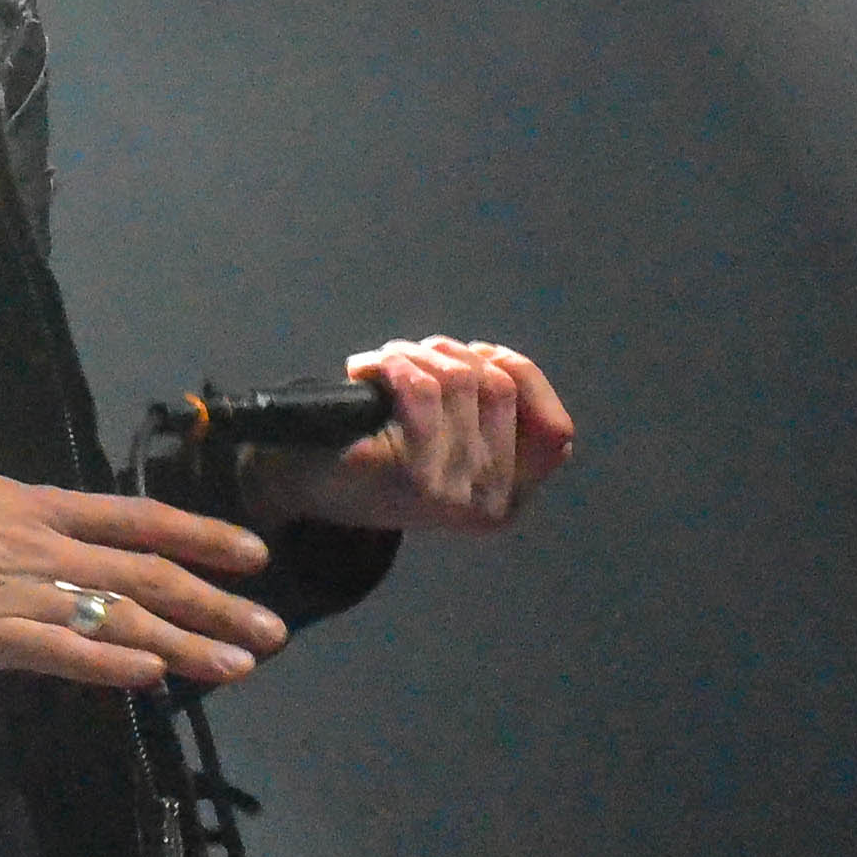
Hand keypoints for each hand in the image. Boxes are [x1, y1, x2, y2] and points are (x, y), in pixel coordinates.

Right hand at [0, 423, 286, 689]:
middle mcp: (48, 546)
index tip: (255, 555)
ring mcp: (21, 590)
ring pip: (122, 614)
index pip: (143, 520)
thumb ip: (32, 534)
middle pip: (151, 573)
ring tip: (238, 664)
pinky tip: (153, 673)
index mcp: (46, 508)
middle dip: (218, 605)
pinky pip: (61, 647)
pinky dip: (110, 659)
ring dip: (187, 641)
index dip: (204, 536)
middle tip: (273, 632)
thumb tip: (68, 562)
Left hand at [253, 335, 574, 535]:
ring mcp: (454, 492)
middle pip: (501, 389)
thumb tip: (505, 365)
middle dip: (457, 353)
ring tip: (388, 362)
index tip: (479, 356)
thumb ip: (488, 413)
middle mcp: (489, 502)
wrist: (301, 488)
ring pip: (462, 380)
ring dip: (419, 354)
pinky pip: (421, 388)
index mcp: (507, 500)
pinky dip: (391, 364)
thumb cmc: (376, 451)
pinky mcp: (413, 476)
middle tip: (416, 354)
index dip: (520, 376)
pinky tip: (365, 371)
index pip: (555, 431)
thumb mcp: (448, 441)